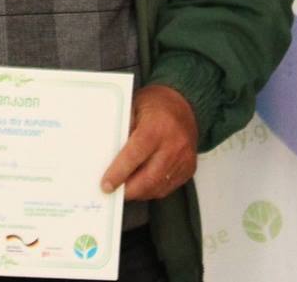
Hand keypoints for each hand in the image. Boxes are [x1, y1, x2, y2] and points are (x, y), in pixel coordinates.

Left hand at [99, 85, 197, 201]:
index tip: (107, 185)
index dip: (119, 173)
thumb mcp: (133, 107)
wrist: (185, 105)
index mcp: (157, 128)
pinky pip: (167, 188)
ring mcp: (184, 159)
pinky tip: (143, 182)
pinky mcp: (189, 169)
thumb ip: (122, 130)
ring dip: (139, 192)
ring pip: (157, 187)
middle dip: (128, 190)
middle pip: (148, 179)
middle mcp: (173, 145)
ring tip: (126, 186)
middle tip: (114, 191)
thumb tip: (107, 154)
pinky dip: (152, 189)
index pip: (135, 156)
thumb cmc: (157, 105)